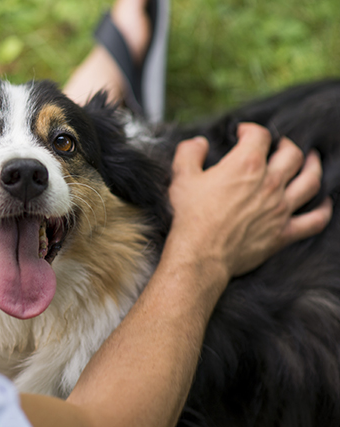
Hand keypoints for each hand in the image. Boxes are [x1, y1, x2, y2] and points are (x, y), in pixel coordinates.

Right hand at [168, 123, 331, 278]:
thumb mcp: (182, 177)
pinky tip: (325, 204)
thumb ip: (189, 153)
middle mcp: (269, 183)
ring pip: (310, 181)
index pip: (260, 136)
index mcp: (246, 165)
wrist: (200, 253)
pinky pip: (315, 220)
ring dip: (313, 167)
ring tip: (311, 161)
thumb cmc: (191, 216)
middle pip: (292, 154)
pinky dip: (324, 211)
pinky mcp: (283, 232)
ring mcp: (280, 208)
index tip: (243, 133)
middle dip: (286, 145)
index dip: (252, 130)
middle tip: (279, 146)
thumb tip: (198, 143)